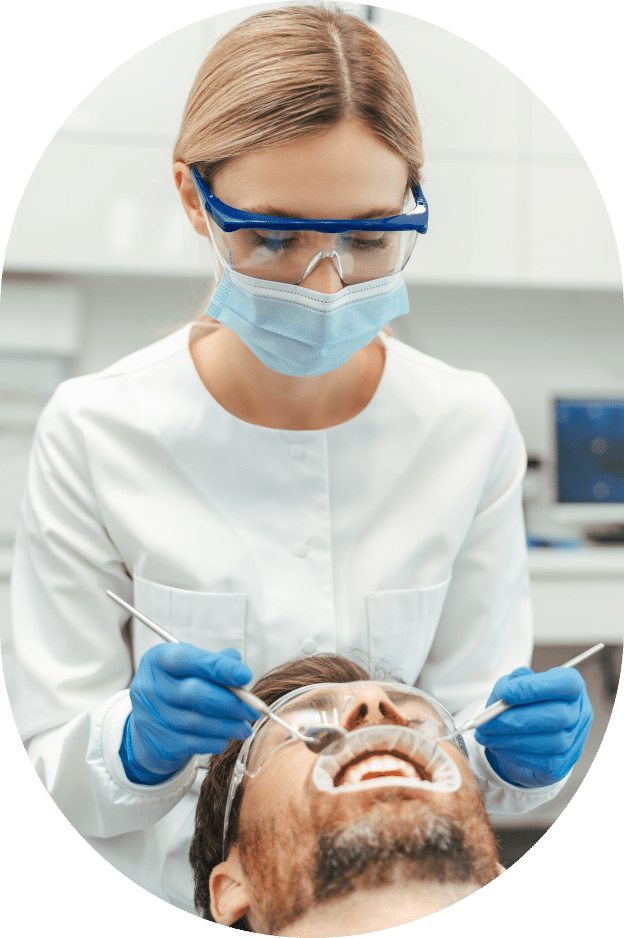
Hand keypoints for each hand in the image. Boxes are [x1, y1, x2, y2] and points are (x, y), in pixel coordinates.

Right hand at [121, 644, 257, 783]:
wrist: (149, 724)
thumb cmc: (176, 687)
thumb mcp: (189, 667)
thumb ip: (213, 662)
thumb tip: (236, 662)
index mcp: (159, 659)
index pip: (190, 660)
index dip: (220, 667)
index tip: (245, 675)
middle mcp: (150, 686)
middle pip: (195, 693)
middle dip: (231, 702)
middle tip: (253, 709)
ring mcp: (151, 715)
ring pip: (196, 721)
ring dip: (228, 725)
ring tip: (245, 727)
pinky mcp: (159, 740)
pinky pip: (193, 743)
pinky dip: (215, 741)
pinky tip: (225, 738)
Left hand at [474, 666, 592, 787]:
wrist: (525, 734)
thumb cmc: (522, 704)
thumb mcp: (514, 685)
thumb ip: (511, 683)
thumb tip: (505, 692)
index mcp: (572, 686)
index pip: (565, 684)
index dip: (535, 687)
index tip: (504, 693)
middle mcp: (580, 713)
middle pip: (557, 716)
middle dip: (516, 719)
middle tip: (486, 721)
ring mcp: (575, 741)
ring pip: (550, 742)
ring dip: (511, 739)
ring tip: (486, 734)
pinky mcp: (562, 765)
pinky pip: (542, 762)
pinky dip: (515, 754)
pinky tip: (498, 746)